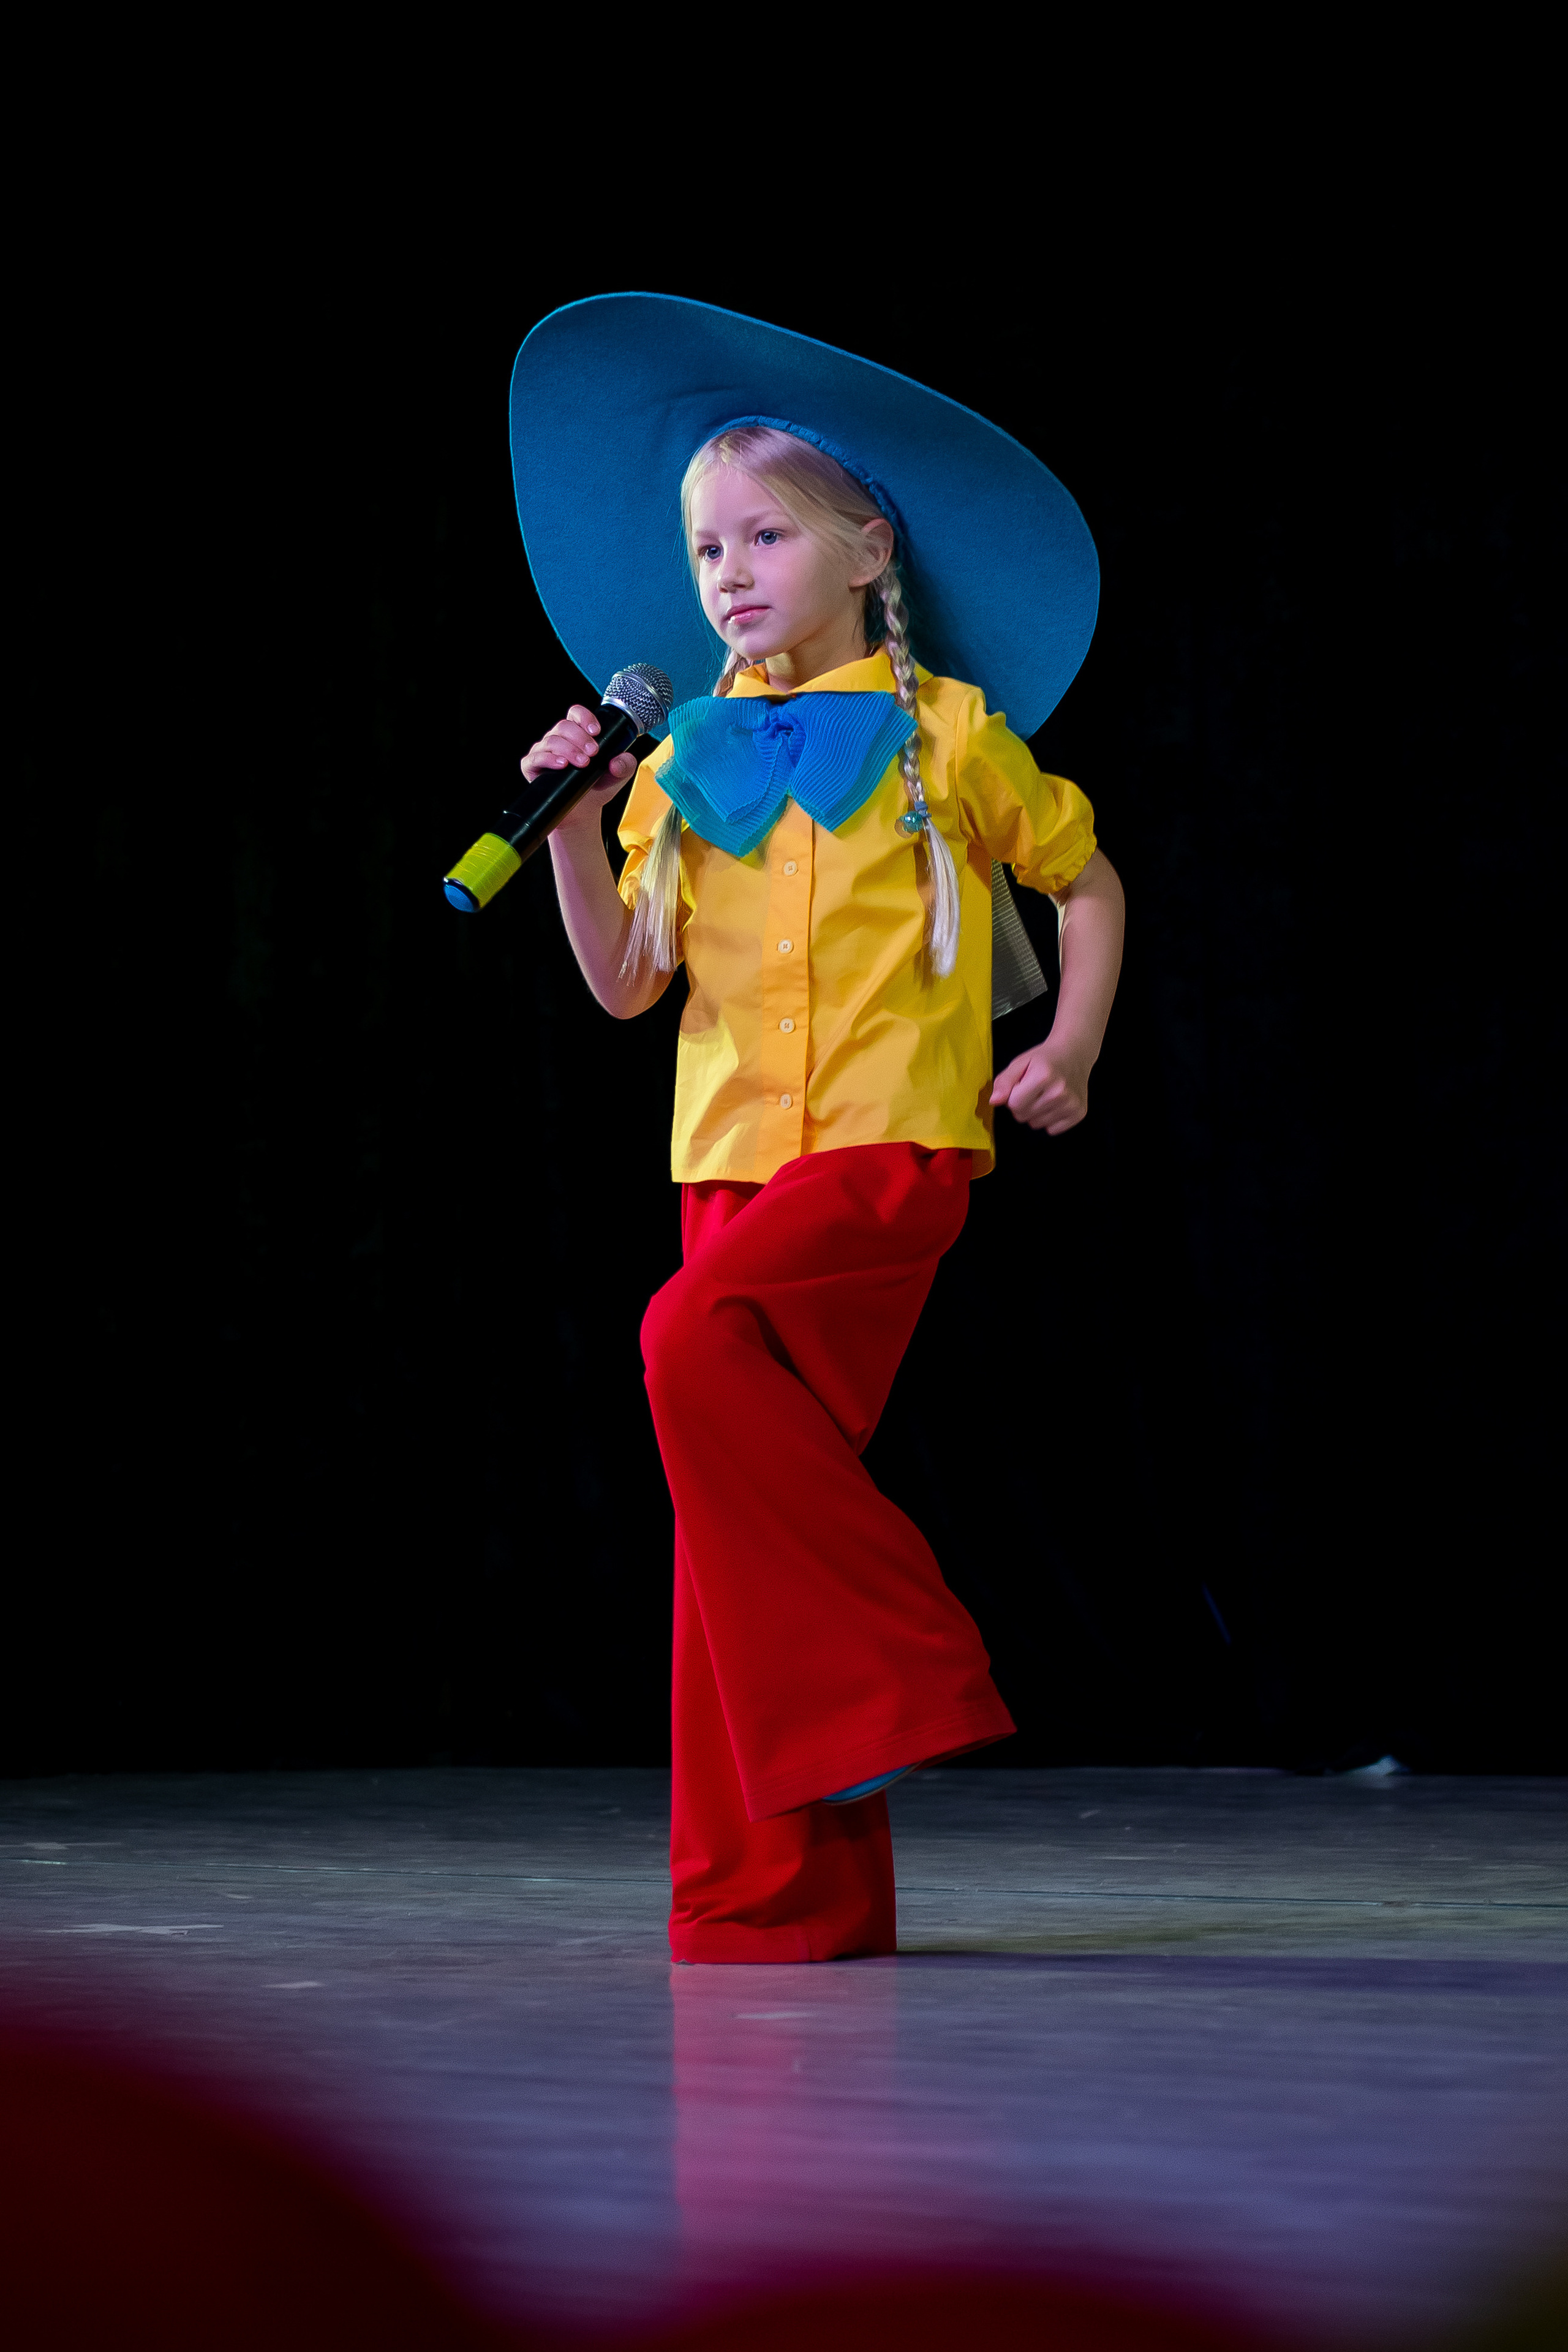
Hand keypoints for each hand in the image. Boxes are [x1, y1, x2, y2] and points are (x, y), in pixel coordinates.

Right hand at [522, 705, 638, 830]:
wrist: (583, 812)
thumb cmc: (596, 788)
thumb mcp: (617, 777)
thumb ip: (625, 766)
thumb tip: (617, 762)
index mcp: (577, 734)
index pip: (576, 714)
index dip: (584, 717)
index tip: (596, 731)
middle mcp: (558, 739)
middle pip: (564, 726)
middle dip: (580, 738)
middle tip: (593, 752)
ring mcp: (544, 752)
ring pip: (551, 740)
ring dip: (569, 749)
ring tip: (583, 763)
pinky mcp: (532, 767)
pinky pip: (534, 758)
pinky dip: (548, 759)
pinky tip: (561, 764)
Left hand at [990, 1038, 1091, 1132]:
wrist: (1074, 1054)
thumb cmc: (1044, 1059)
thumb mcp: (1020, 1063)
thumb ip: (1004, 1081)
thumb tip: (994, 1101)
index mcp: (1043, 1076)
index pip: (1013, 1104)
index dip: (1013, 1096)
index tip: (1022, 1085)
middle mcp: (1060, 1092)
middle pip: (1023, 1116)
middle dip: (1022, 1105)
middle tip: (1034, 1090)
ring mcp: (1071, 1104)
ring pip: (1036, 1124)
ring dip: (1035, 1113)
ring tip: (1045, 1095)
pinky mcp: (1079, 1113)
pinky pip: (1052, 1130)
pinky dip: (1050, 1120)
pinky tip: (1055, 1103)